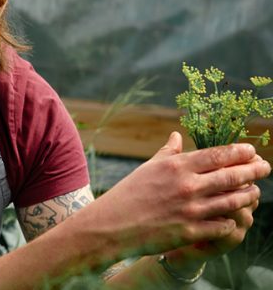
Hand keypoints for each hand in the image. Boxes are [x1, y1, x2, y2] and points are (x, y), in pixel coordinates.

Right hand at [84, 132, 270, 259]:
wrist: (111, 225)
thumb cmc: (128, 194)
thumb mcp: (147, 168)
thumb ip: (167, 152)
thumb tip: (178, 135)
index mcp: (176, 166)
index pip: (217, 155)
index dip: (239, 152)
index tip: (251, 152)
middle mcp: (187, 186)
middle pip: (231, 176)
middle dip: (253, 171)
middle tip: (266, 167)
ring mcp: (190, 210)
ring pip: (232, 201)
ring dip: (247, 196)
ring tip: (254, 192)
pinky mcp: (190, 232)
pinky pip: (222, 226)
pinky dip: (231, 221)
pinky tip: (233, 217)